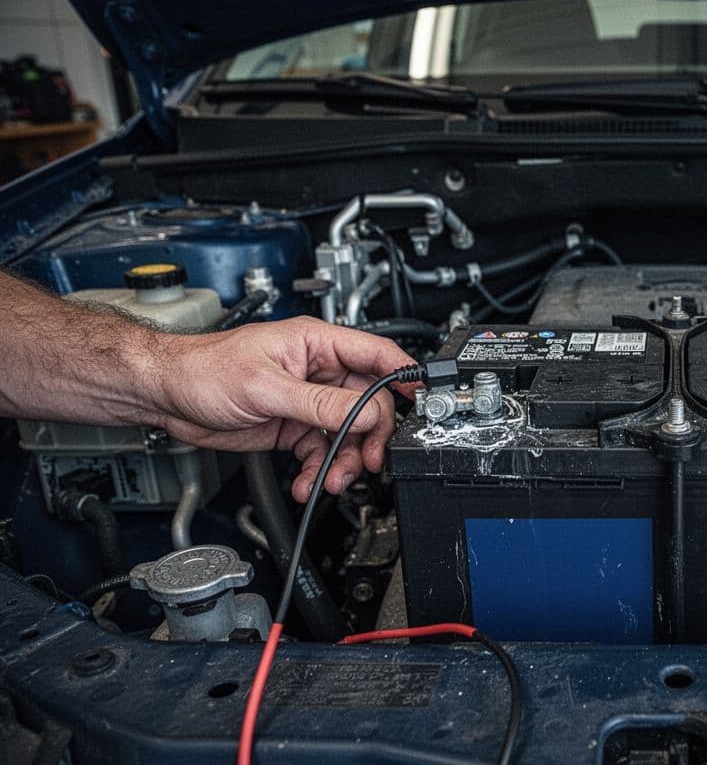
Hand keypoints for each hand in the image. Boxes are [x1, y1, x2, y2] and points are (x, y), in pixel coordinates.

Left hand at [148, 317, 416, 500]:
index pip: (377, 355)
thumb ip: (320, 402)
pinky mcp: (294, 426)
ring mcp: (308, 400)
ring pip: (348, 433)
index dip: (404, 377)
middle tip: (365, 460)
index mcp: (317, 344)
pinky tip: (310, 482)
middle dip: (368, 437)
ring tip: (331, 480)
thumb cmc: (203, 370)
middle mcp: (319, 371)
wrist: (165, 395)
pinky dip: (320, 470)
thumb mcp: (266, 387)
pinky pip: (322, 451)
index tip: (422, 402)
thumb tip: (365, 411)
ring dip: (343, 461)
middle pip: (368, 404)